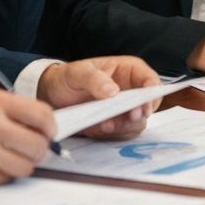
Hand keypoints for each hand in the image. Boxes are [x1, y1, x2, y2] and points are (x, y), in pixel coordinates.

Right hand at [0, 89, 54, 186]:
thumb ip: (11, 110)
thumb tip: (44, 125)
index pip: (43, 116)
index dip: (50, 127)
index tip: (48, 132)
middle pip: (39, 145)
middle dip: (39, 149)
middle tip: (29, 148)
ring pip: (27, 166)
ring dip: (22, 164)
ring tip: (7, 156)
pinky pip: (6, 179)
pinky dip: (3, 174)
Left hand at [37, 56, 160, 139]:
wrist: (52, 96)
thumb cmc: (67, 78)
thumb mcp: (77, 73)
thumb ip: (95, 79)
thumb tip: (113, 91)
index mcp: (128, 71)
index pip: (150, 80)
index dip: (152, 93)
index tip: (144, 105)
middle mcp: (130, 90)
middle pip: (147, 104)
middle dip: (139, 113)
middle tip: (130, 117)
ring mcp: (123, 108)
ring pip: (137, 122)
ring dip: (125, 126)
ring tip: (106, 124)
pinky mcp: (115, 123)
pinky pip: (122, 133)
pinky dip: (114, 133)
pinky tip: (100, 128)